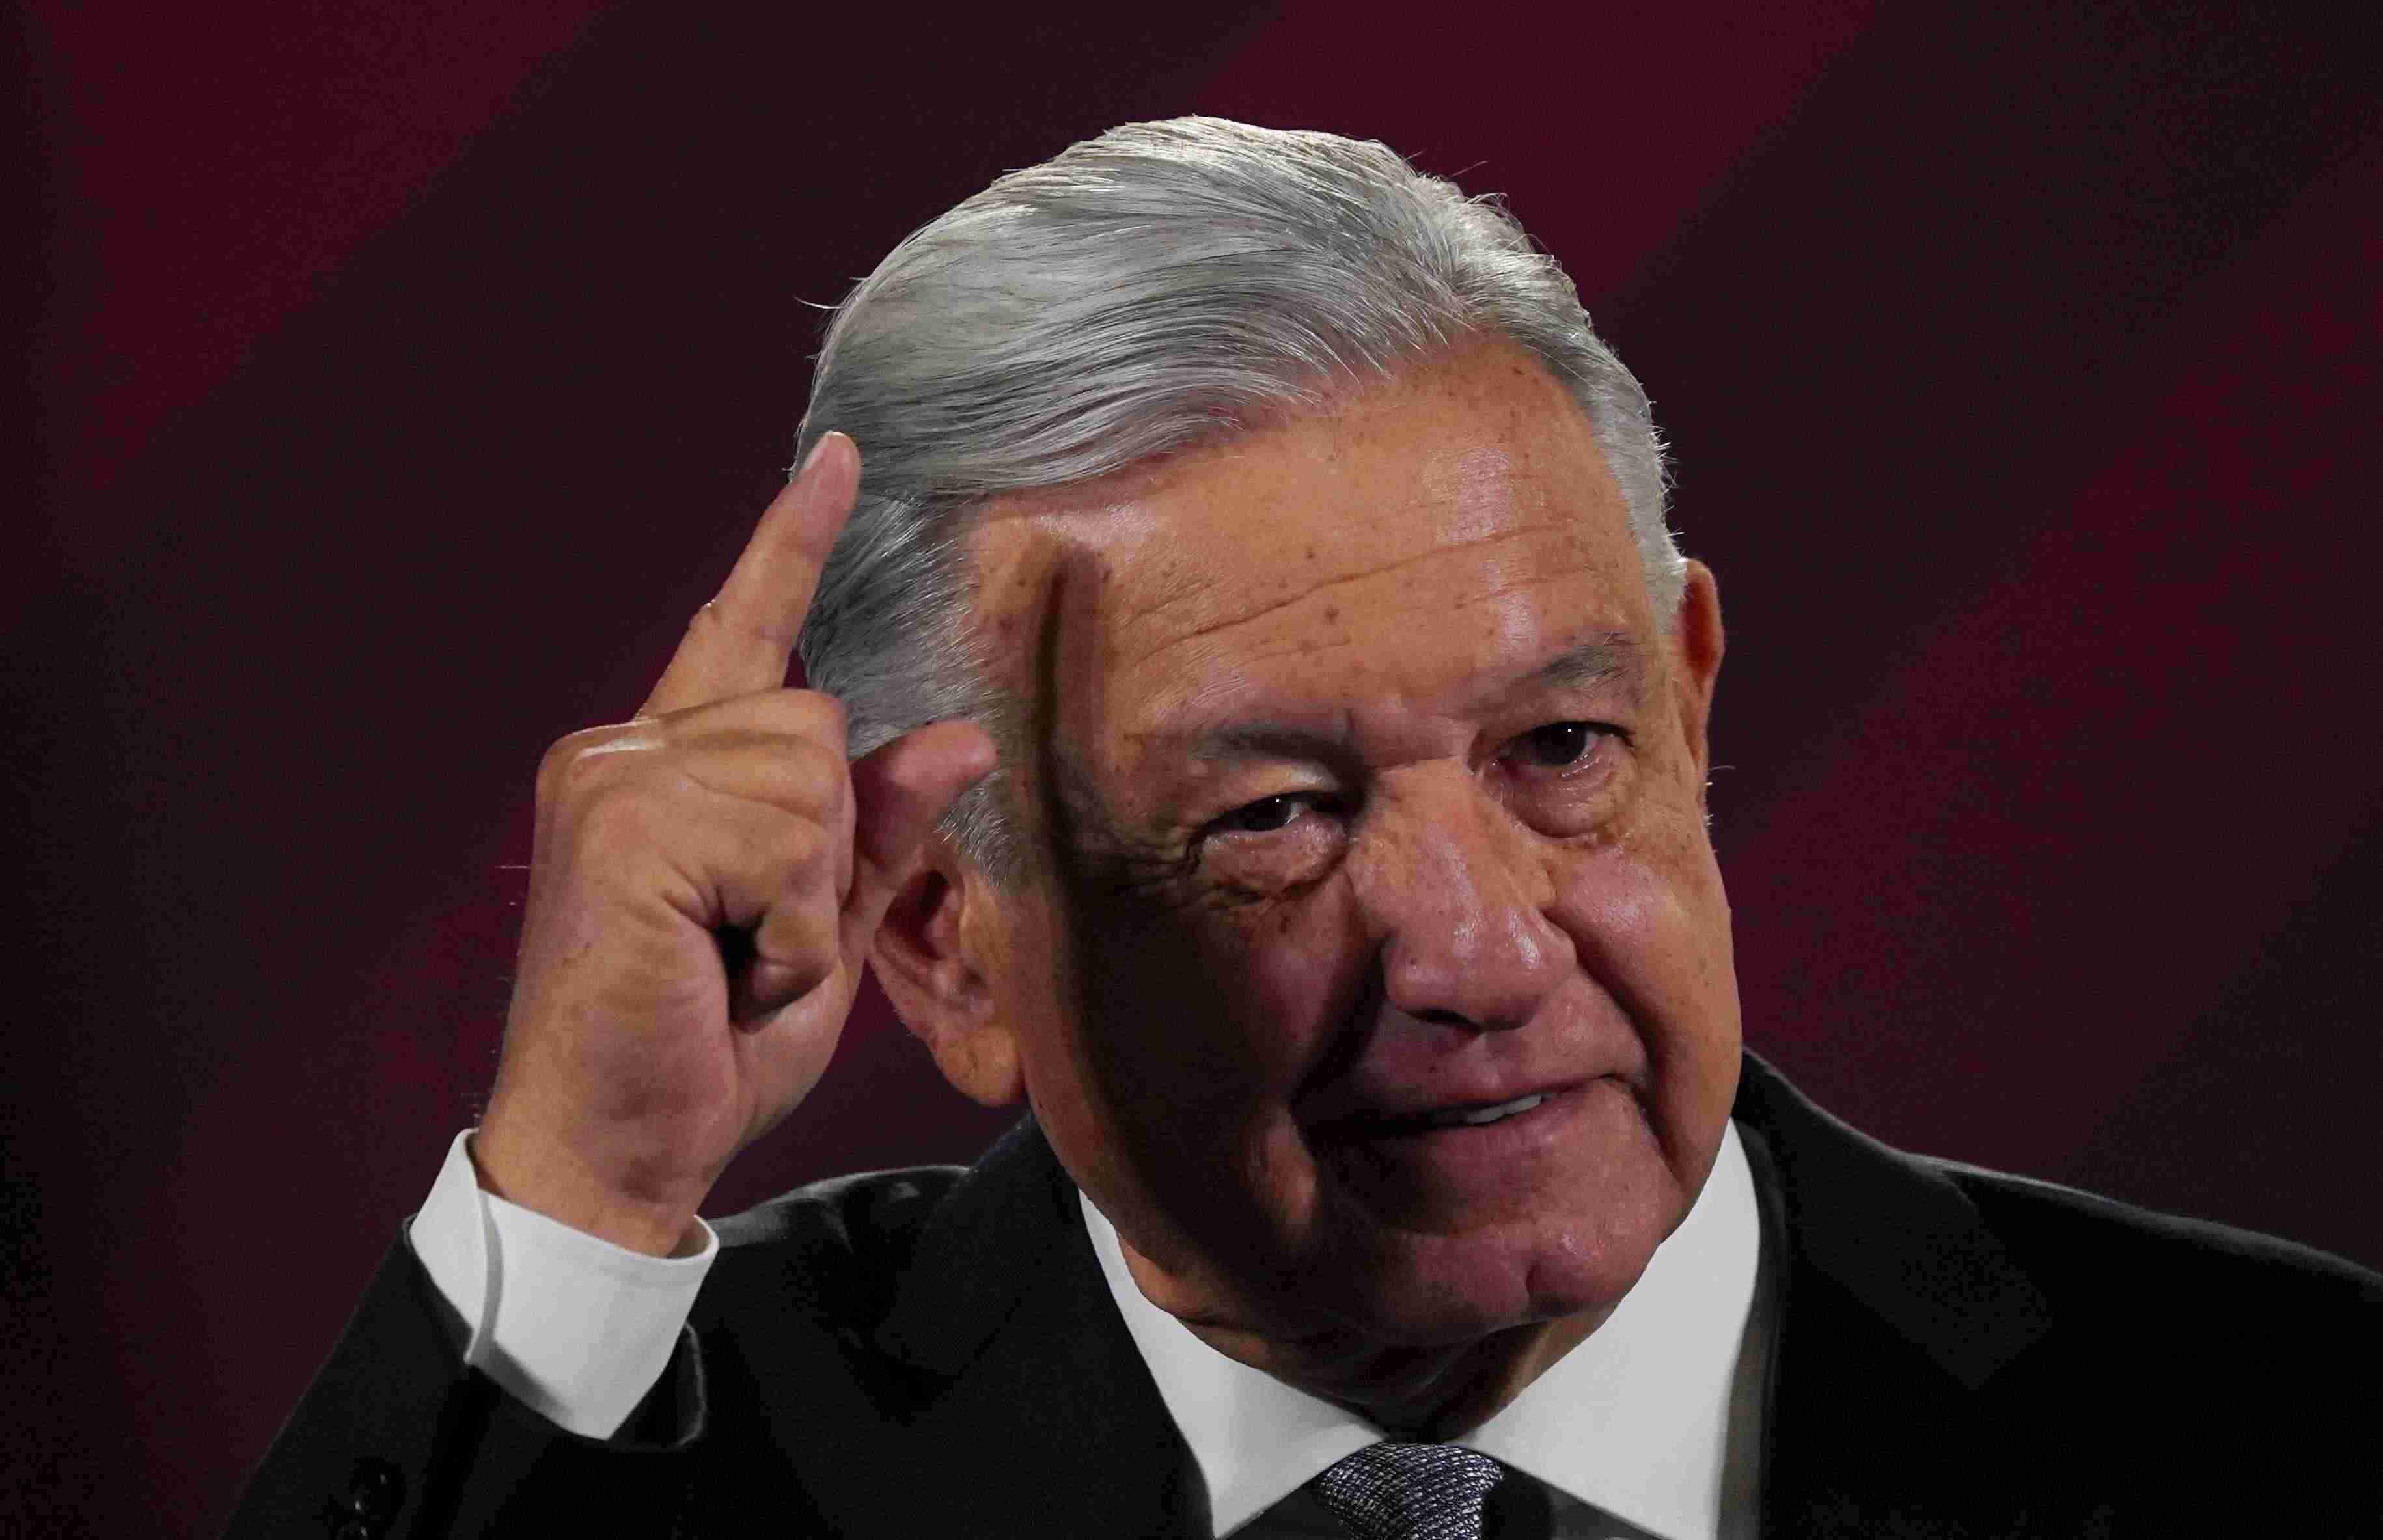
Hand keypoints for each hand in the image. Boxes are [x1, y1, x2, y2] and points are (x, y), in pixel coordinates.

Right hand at [472, 434, 994, 1253]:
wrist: (613, 1148)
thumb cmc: (704, 1047)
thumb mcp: (819, 931)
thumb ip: (877, 830)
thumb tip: (959, 737)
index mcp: (665, 766)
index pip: (746, 632)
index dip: (794, 544)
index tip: (842, 457)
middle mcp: (624, 751)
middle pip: (816, 725)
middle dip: (823, 856)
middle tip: (744, 945)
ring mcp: (614, 779)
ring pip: (811, 776)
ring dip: (804, 900)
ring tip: (727, 961)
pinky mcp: (625, 821)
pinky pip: (788, 839)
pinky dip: (786, 929)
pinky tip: (718, 970)